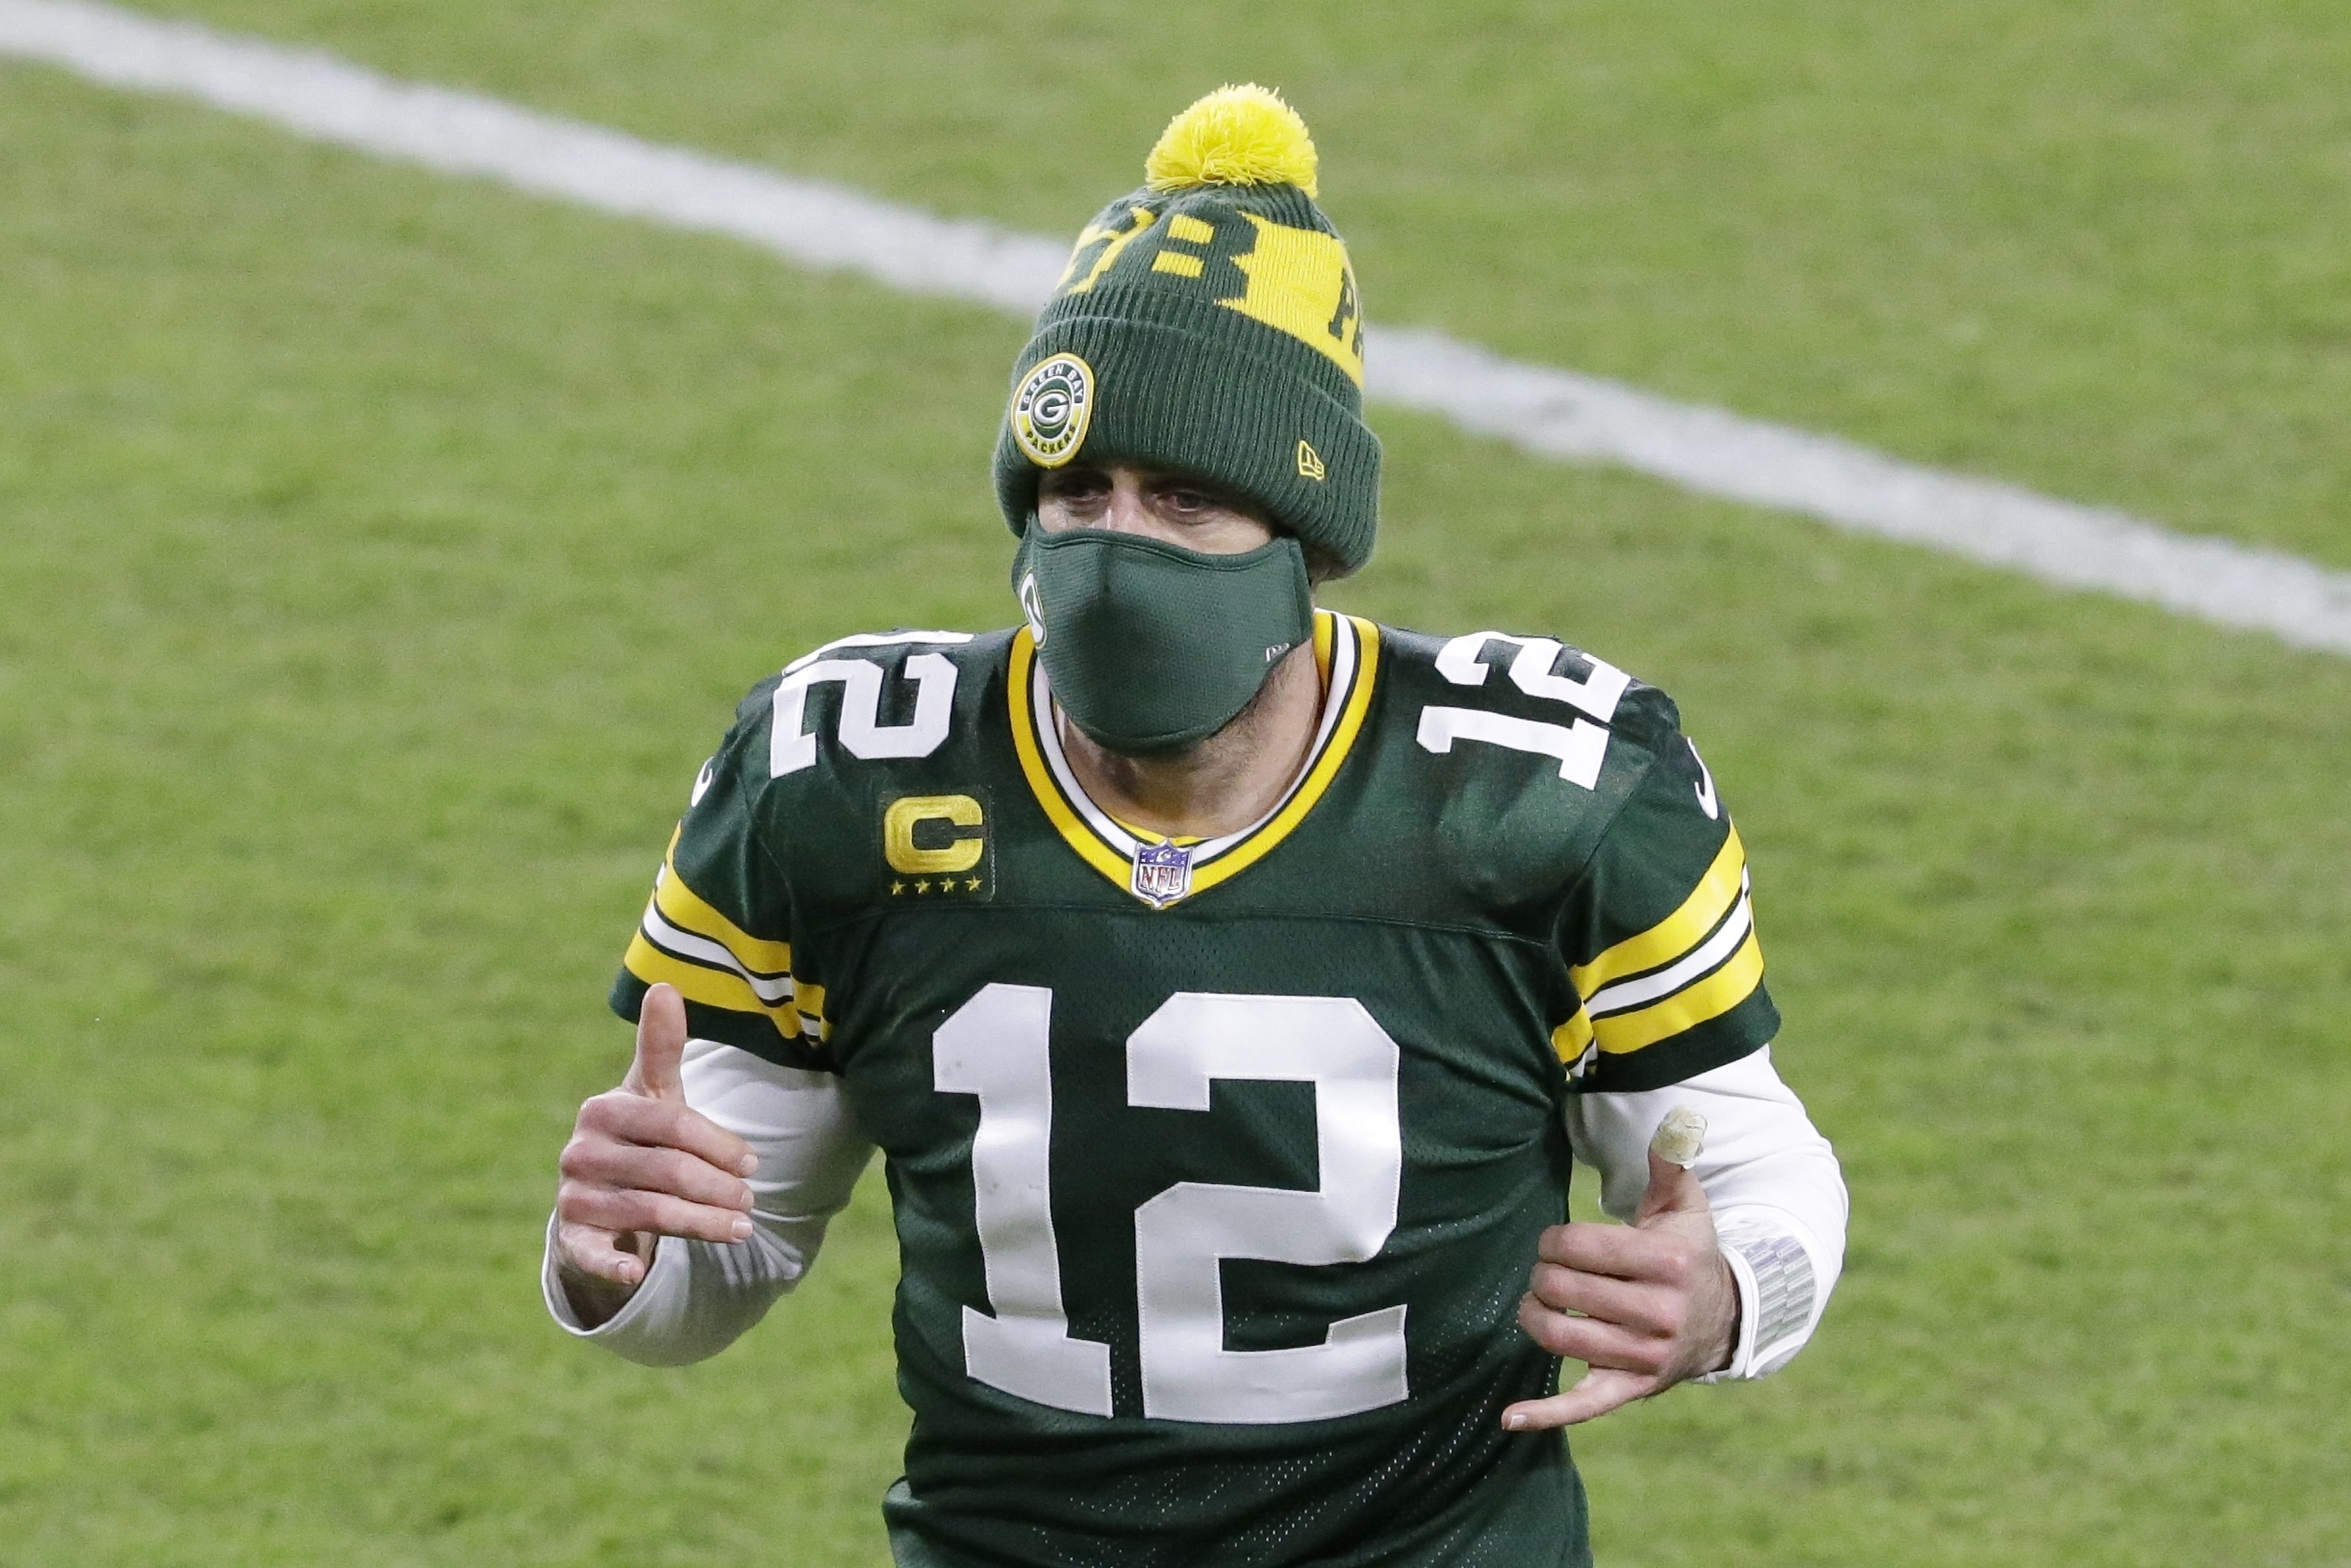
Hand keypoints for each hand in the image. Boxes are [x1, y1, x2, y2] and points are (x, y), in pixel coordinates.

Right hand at [554, 983, 759, 1320]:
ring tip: (742, 1228)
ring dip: (701, 1224)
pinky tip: (637, 1272)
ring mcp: (572, 1196)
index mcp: (602, 1108)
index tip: (754, 1163)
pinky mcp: (569, 1238)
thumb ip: (661, 1047)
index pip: (672, 1123)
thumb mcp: (654, 1094)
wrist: (601, 1197)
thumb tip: (665, 984)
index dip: (719, 1145)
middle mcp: (580, 1151)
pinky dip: (613, 1264)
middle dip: (718, 1188)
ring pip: (649, 1212)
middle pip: (667, 1171)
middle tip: (752, 1201)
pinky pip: (591, 1254)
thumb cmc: (640, 1137)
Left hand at [1502, 1142, 1738, 1429]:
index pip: (1580, 1245)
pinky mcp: (1634, 1388)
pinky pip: (1586, 1405)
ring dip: (1533, 1316)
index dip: (1554, 1240)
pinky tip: (1510, 1418)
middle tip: (1545, 1270)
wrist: (1724, 1321)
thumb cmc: (1691, 1254)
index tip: (1555, 1241)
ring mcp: (1646, 1355)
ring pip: (1562, 1336)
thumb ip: (1672, 1165)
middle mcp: (1660, 1312)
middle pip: (1564, 1289)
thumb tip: (1673, 1123)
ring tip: (1535, 1304)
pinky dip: (1546, 1415)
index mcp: (1668, 1262)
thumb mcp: (1686, 1207)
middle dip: (1542, 1274)